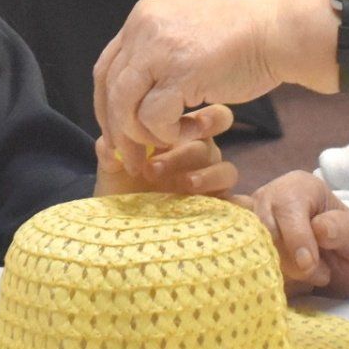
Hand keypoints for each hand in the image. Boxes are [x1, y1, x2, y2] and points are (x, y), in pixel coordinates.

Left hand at [92, 0, 289, 172]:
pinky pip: (155, 118)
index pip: (106, 67)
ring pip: (125, 107)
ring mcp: (160, 50)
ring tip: (169, 143)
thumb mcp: (188, 30)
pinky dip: (169, 133)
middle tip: (130, 155)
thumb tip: (140, 87)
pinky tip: (193, 130)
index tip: (118, 130)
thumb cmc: (246, 32)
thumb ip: (160, 51)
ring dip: (143, 135)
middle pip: (109, 89)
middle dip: (117, 129)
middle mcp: (144, 29)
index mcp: (143, 16)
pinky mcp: (181, 74)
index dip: (107, 104)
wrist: (281, 27)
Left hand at [93, 104, 238, 198]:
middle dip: (183, 154)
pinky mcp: (216, 212)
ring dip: (208, 176)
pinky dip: (238, 206)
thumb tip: (109, 145)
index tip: (183, 125)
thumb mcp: (111, 169)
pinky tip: (225, 208)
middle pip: (209, 146)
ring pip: (227, 171)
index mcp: (182, 138)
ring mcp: (210, 186)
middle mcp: (200, 159)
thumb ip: (110, 151)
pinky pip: (239, 206)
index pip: (209, 118)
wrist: (118, 229)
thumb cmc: (119, 192)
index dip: (207, 118)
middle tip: (153, 168)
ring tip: (185, 185)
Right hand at [238, 170, 348, 299]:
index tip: (310, 265)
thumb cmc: (345, 248)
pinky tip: (286, 282)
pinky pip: (242, 263)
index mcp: (299, 187)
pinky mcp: (240, 245)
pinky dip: (265, 278)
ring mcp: (248, 222)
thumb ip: (343, 230)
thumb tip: (320, 228)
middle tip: (318, 275)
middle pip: (262, 228)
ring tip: (308, 278)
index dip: (296, 238)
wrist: (336, 271)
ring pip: (250, 248)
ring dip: (279, 271)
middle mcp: (268, 199)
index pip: (285, 206)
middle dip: (289, 260)